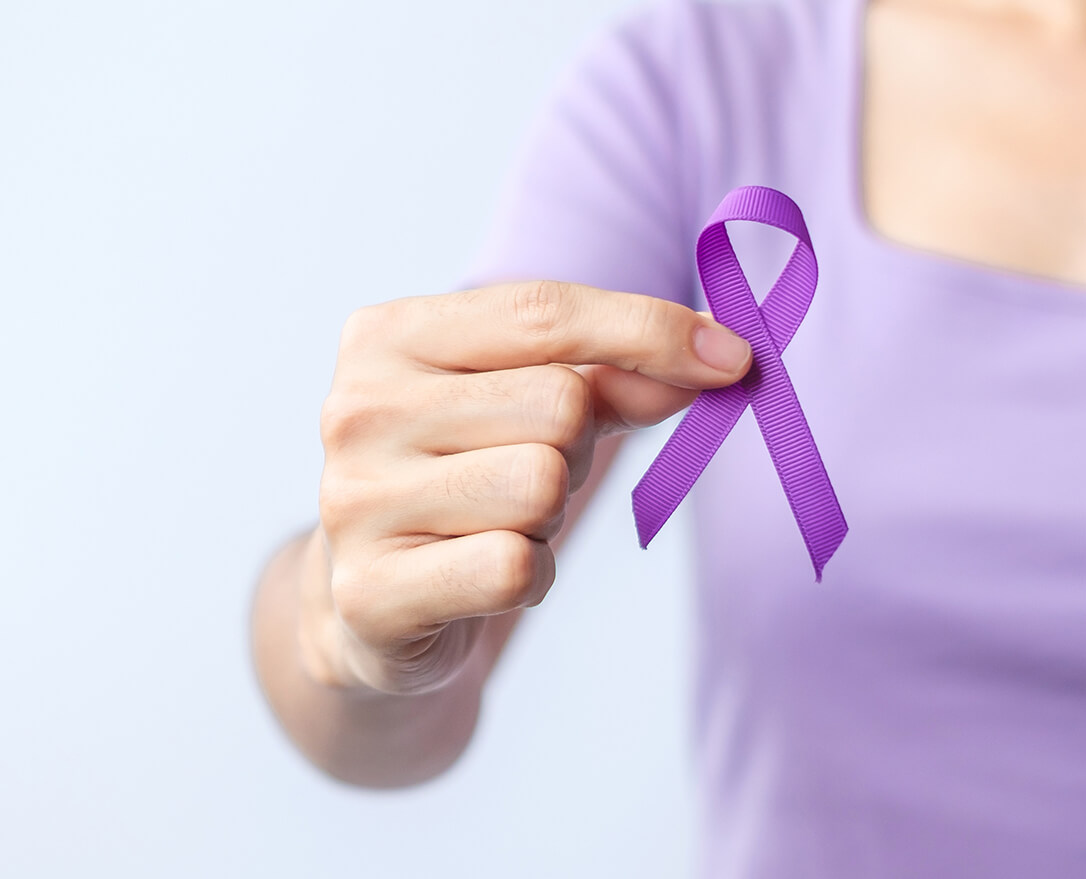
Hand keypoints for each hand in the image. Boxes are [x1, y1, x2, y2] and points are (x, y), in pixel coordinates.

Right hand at [304, 281, 753, 694]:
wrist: (372, 606)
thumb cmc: (465, 478)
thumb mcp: (536, 405)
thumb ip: (619, 375)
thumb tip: (721, 357)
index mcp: (385, 336)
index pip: (542, 312)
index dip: (649, 330)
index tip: (731, 358)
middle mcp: (356, 409)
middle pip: (556, 404)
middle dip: (575, 448)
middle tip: (529, 472)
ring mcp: (354, 501)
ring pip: (540, 487)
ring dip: (548, 518)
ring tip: (499, 523)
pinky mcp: (371, 592)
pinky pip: (516, 568)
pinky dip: (530, 578)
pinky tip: (486, 577)